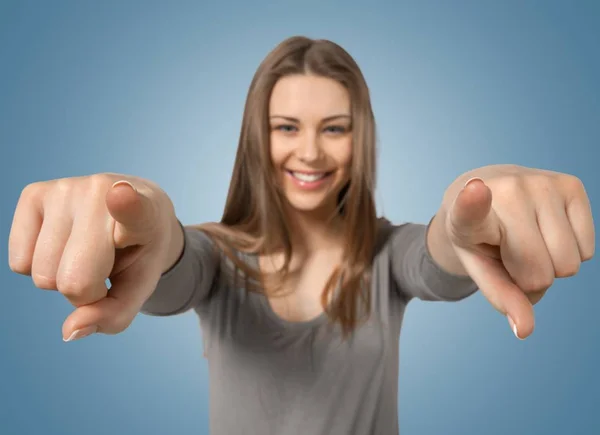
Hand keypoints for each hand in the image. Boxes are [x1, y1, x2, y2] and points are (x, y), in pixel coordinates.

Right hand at [8, 174, 181, 340]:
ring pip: (42, 275)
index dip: (127, 204)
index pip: (133, 208)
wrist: (135, 208)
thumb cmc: (138, 251)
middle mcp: (101, 192)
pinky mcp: (33, 193)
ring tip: (86, 251)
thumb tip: (70, 330)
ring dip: (62, 278)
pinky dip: (38, 266)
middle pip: (73, 280)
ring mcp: (65, 189)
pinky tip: (64, 242)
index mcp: (144, 214)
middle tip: (105, 266)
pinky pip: (18, 263)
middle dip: (86, 291)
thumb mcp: (139, 288)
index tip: (121, 193)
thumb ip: (113, 315)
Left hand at [443, 165, 594, 338]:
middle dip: (530, 276)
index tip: (475, 190)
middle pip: (540, 272)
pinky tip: (547, 230)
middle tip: (510, 254)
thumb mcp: (480, 268)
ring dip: (552, 264)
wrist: (482, 190)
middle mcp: (507, 191)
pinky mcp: (572, 184)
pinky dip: (571, 252)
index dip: (473, 202)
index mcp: (468, 214)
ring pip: (568, 264)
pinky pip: (588, 251)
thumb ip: (501, 297)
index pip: (471, 208)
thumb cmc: (481, 237)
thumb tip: (524, 329)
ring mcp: (541, 183)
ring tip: (527, 240)